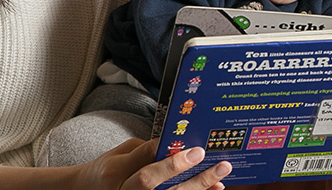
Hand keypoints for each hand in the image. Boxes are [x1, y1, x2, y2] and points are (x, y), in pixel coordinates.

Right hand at [74, 138, 232, 188]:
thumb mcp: (121, 154)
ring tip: (220, 173)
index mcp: (115, 173)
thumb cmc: (110, 169)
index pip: (142, 162)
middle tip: (202, 154)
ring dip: (197, 186)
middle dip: (179, 169)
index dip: (168, 157)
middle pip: (150, 183)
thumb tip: (177, 144)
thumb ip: (146, 150)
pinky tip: (214, 188)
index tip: (192, 148)